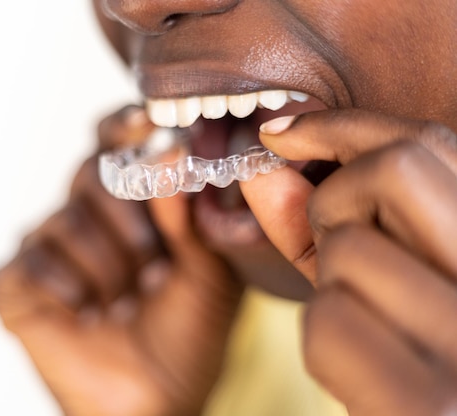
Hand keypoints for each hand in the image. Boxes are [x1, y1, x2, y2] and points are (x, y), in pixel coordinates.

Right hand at [0, 106, 242, 415]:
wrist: (158, 394)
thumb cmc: (186, 326)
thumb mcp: (206, 269)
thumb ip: (188, 213)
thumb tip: (170, 150)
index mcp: (127, 200)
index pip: (112, 141)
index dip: (124, 126)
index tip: (146, 121)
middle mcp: (81, 213)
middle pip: (89, 175)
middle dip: (131, 226)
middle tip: (156, 271)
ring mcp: (45, 247)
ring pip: (65, 223)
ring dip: (108, 270)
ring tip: (128, 304)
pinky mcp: (14, 284)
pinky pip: (30, 266)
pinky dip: (68, 289)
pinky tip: (89, 313)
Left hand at [241, 110, 456, 414]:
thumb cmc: (402, 351)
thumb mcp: (372, 279)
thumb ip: (316, 222)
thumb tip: (260, 164)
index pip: (427, 144)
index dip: (340, 125)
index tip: (278, 133)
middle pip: (393, 170)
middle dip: (334, 200)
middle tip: (332, 242)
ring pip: (345, 248)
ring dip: (328, 282)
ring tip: (365, 321)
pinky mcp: (428, 404)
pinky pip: (326, 321)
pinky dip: (320, 340)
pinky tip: (360, 371)